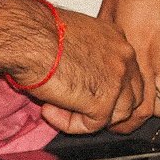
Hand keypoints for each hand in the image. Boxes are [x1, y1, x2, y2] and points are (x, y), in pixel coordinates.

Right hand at [31, 7, 147, 133]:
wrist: (28, 38)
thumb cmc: (38, 34)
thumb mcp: (75, 38)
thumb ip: (88, 58)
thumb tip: (85, 78)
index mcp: (117, 39)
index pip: (129, 74)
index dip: (110, 90)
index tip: (84, 94)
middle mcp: (124, 57)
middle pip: (132, 96)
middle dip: (107, 109)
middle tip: (77, 110)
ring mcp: (118, 80)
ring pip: (117, 114)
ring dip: (87, 117)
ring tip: (57, 106)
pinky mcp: (103, 101)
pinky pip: (93, 125)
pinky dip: (70, 124)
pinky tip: (48, 110)